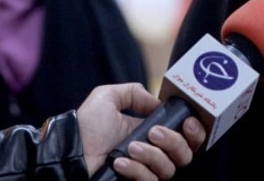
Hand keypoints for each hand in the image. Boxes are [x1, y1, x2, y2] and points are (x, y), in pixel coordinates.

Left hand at [77, 83, 205, 179]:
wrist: (68, 153)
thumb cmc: (86, 126)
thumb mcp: (108, 97)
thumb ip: (134, 92)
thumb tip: (157, 102)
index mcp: (151, 131)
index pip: (186, 135)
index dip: (195, 130)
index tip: (187, 122)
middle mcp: (153, 153)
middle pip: (186, 154)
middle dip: (175, 141)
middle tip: (154, 132)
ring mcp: (145, 171)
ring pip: (170, 168)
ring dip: (152, 155)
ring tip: (130, 148)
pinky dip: (137, 170)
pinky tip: (119, 163)